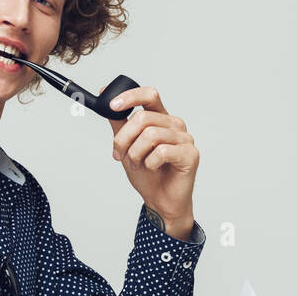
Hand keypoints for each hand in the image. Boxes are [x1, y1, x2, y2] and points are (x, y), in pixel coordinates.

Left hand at [103, 85, 198, 223]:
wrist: (160, 200)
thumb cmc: (147, 174)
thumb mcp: (127, 145)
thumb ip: (119, 123)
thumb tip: (105, 95)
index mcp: (161, 118)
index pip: (149, 95)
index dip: (130, 97)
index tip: (113, 105)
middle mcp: (175, 124)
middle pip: (143, 117)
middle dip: (124, 138)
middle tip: (120, 154)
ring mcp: (185, 139)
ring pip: (150, 135)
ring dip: (136, 154)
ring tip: (138, 164)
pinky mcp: (190, 154)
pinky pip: (162, 152)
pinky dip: (150, 163)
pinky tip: (153, 169)